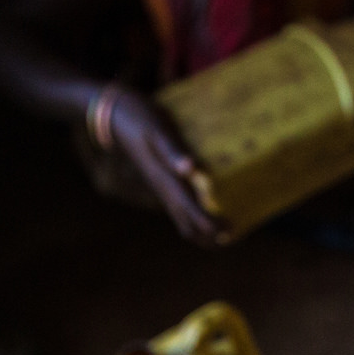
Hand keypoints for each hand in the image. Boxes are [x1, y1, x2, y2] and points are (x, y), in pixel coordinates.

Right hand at [105, 88, 225, 246]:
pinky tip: (209, 209)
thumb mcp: (158, 131)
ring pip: (184, 222)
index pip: (192, 216)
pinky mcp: (162, 183)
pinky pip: (181, 209)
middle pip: (189, 228)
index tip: (233, 229)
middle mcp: (164, 192)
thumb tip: (191, 168)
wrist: (118, 116)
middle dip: (211, 238)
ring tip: (226, 231)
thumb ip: (173, 151)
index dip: (212, 227)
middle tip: (235, 236)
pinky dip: (197, 217)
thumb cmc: (141, 119)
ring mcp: (162, 189)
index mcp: (167, 183)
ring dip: (204, 232)